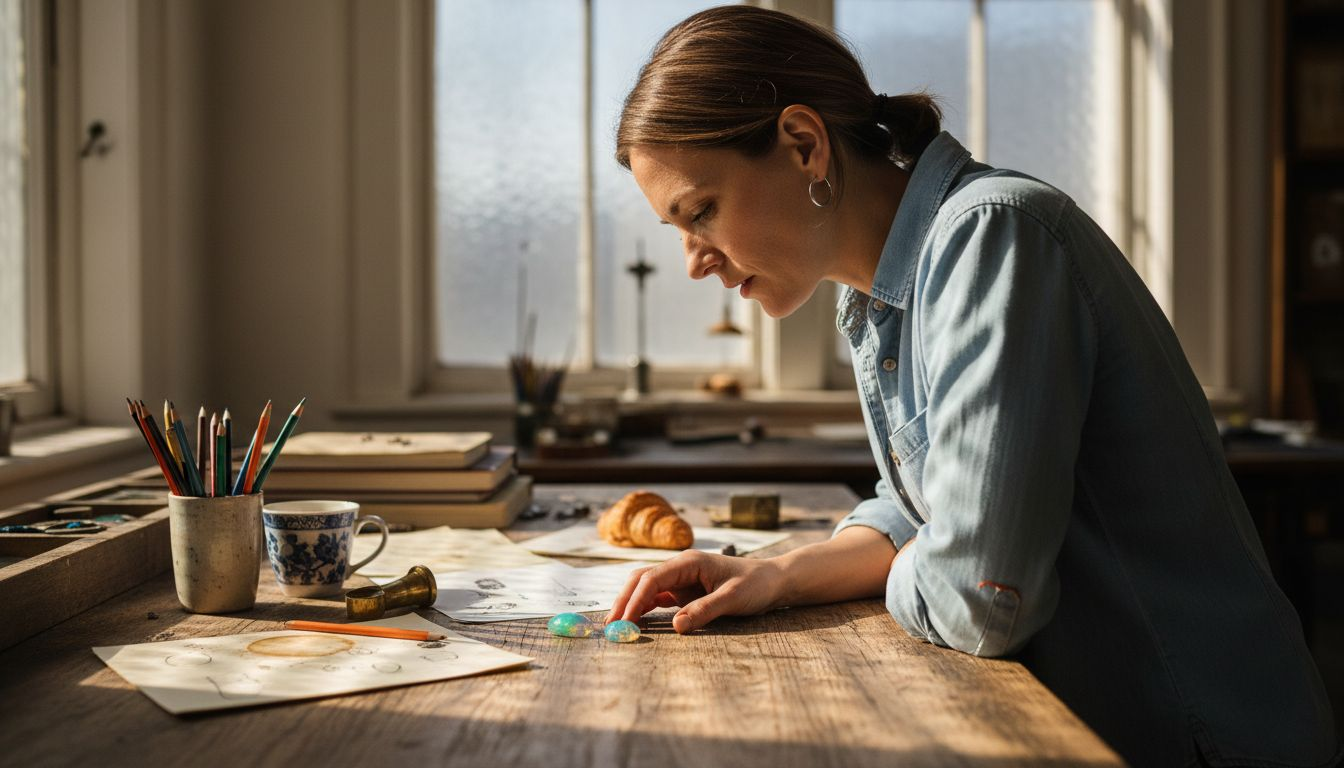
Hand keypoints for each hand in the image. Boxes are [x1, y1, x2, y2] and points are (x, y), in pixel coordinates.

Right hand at [606, 551, 785, 633]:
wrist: (772, 581)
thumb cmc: (756, 585)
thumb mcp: (734, 598)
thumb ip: (706, 610)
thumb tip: (677, 626)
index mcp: (689, 562)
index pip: (652, 578)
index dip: (635, 599)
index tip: (624, 620)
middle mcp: (680, 567)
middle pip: (641, 580)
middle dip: (625, 601)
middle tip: (611, 626)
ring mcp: (680, 579)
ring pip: (645, 588)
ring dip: (631, 605)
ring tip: (617, 627)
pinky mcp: (684, 591)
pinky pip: (657, 598)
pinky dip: (643, 609)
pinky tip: (635, 623)